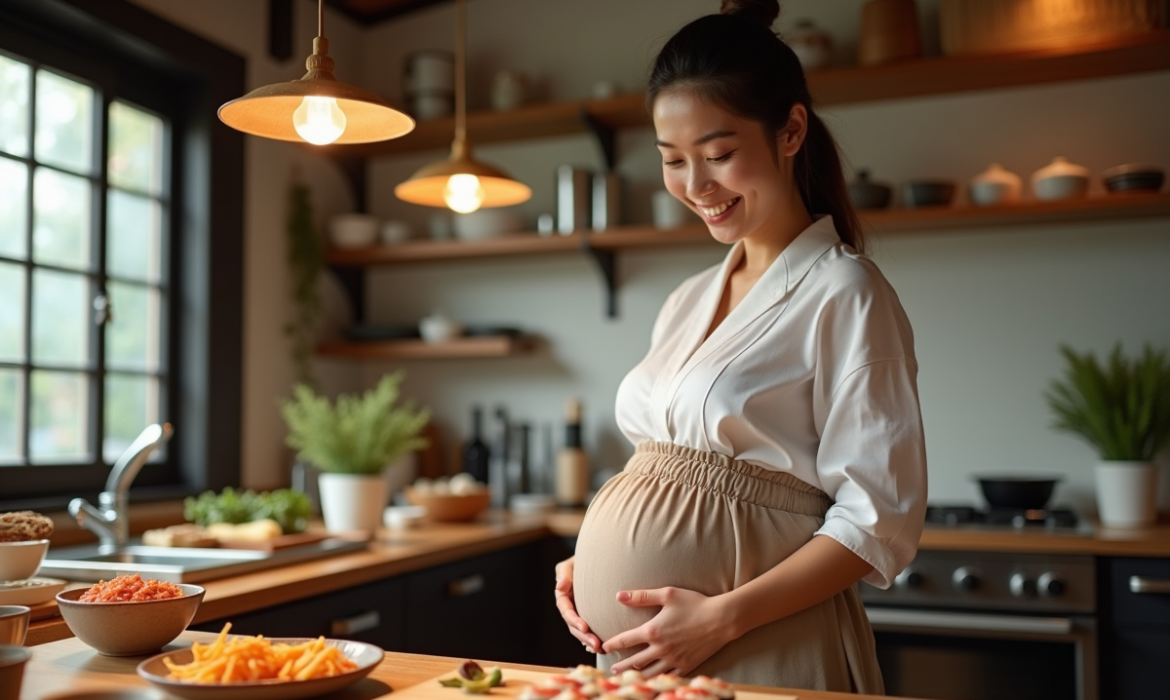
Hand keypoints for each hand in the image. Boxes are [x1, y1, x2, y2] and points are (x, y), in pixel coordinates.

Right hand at [555, 556, 601, 653]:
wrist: (597, 559)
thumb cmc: (583, 559)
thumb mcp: (571, 563)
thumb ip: (564, 573)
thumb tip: (560, 586)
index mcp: (563, 596)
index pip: (566, 611)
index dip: (574, 620)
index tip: (585, 627)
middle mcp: (570, 606)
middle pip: (574, 625)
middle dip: (584, 636)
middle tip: (596, 645)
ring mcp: (580, 612)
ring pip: (582, 630)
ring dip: (589, 641)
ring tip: (601, 648)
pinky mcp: (591, 615)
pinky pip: (591, 629)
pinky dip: (594, 638)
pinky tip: (602, 648)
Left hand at [603, 587, 733, 676]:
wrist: (722, 619)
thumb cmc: (695, 603)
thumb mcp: (667, 594)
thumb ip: (641, 596)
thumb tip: (619, 596)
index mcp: (652, 631)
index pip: (625, 640)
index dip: (612, 644)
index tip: (603, 647)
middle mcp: (660, 648)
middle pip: (634, 661)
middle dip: (621, 667)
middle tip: (612, 670)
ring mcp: (673, 659)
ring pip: (649, 673)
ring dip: (636, 676)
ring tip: (628, 679)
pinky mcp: (686, 666)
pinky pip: (668, 676)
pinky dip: (658, 679)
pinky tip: (653, 680)